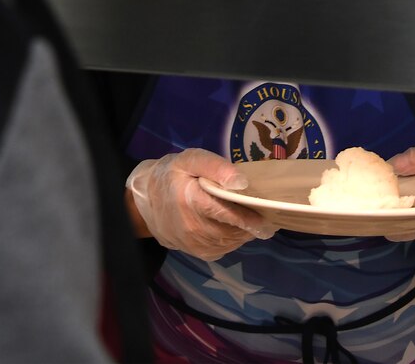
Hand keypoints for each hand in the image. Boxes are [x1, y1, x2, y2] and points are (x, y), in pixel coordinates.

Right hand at [126, 149, 277, 259]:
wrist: (147, 202)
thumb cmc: (173, 176)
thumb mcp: (190, 160)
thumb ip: (215, 167)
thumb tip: (241, 182)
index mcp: (190, 201)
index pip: (224, 213)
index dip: (247, 216)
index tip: (267, 217)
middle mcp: (192, 228)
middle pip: (232, 229)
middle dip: (251, 223)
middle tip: (265, 212)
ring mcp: (196, 244)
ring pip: (232, 241)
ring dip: (245, 231)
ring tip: (253, 217)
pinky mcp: (200, 253)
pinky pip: (227, 247)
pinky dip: (236, 237)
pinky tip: (237, 226)